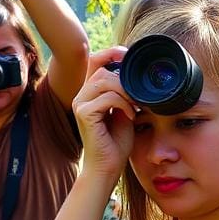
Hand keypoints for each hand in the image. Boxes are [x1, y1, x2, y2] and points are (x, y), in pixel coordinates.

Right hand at [71, 48, 134, 180]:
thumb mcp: (125, 110)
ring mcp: (80, 104)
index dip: (112, 53)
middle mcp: (81, 96)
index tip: (130, 58)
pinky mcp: (84, 114)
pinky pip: (108, 97)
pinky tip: (130, 115)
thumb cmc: (116, 142)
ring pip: (105, 81)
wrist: (107, 166)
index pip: (95, 61)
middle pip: (102, 70)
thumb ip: (125, 93)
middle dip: (125, 79)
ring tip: (135, 106)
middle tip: (139, 96)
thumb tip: (137, 75)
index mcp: (89, 93)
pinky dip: (124, 104)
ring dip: (126, 92)